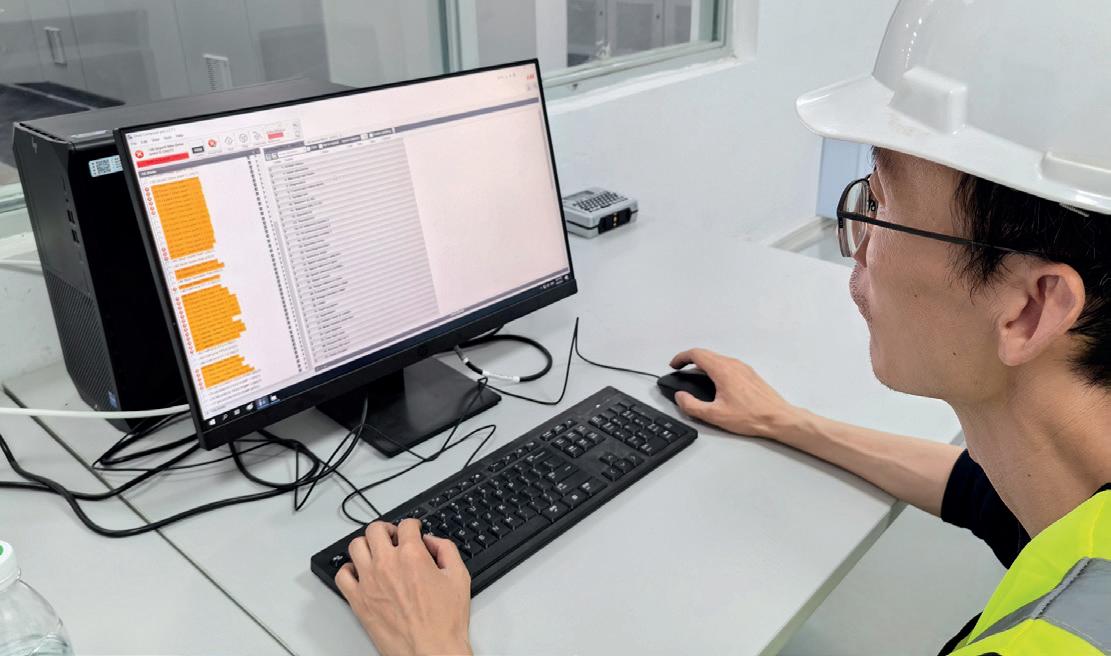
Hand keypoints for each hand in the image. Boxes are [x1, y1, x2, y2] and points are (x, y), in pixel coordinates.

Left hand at [336, 519, 472, 655]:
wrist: (431, 651)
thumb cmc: (444, 622)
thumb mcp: (459, 577)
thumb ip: (446, 550)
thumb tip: (432, 541)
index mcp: (412, 556)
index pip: (406, 525)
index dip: (413, 525)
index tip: (413, 530)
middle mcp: (386, 564)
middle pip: (375, 529)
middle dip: (386, 529)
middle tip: (393, 537)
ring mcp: (369, 582)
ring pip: (355, 547)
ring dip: (366, 545)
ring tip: (376, 551)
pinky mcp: (358, 601)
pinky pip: (342, 576)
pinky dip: (349, 570)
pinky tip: (360, 573)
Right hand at [668, 348, 799, 437]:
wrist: (777, 418)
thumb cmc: (751, 416)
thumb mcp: (715, 415)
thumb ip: (692, 405)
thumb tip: (680, 397)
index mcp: (722, 370)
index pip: (696, 354)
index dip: (681, 358)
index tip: (674, 365)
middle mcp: (733, 365)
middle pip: (706, 354)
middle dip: (690, 360)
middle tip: (680, 369)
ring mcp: (743, 368)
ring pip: (718, 359)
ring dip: (703, 364)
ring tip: (695, 376)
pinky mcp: (749, 374)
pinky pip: (728, 365)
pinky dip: (715, 368)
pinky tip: (715, 383)